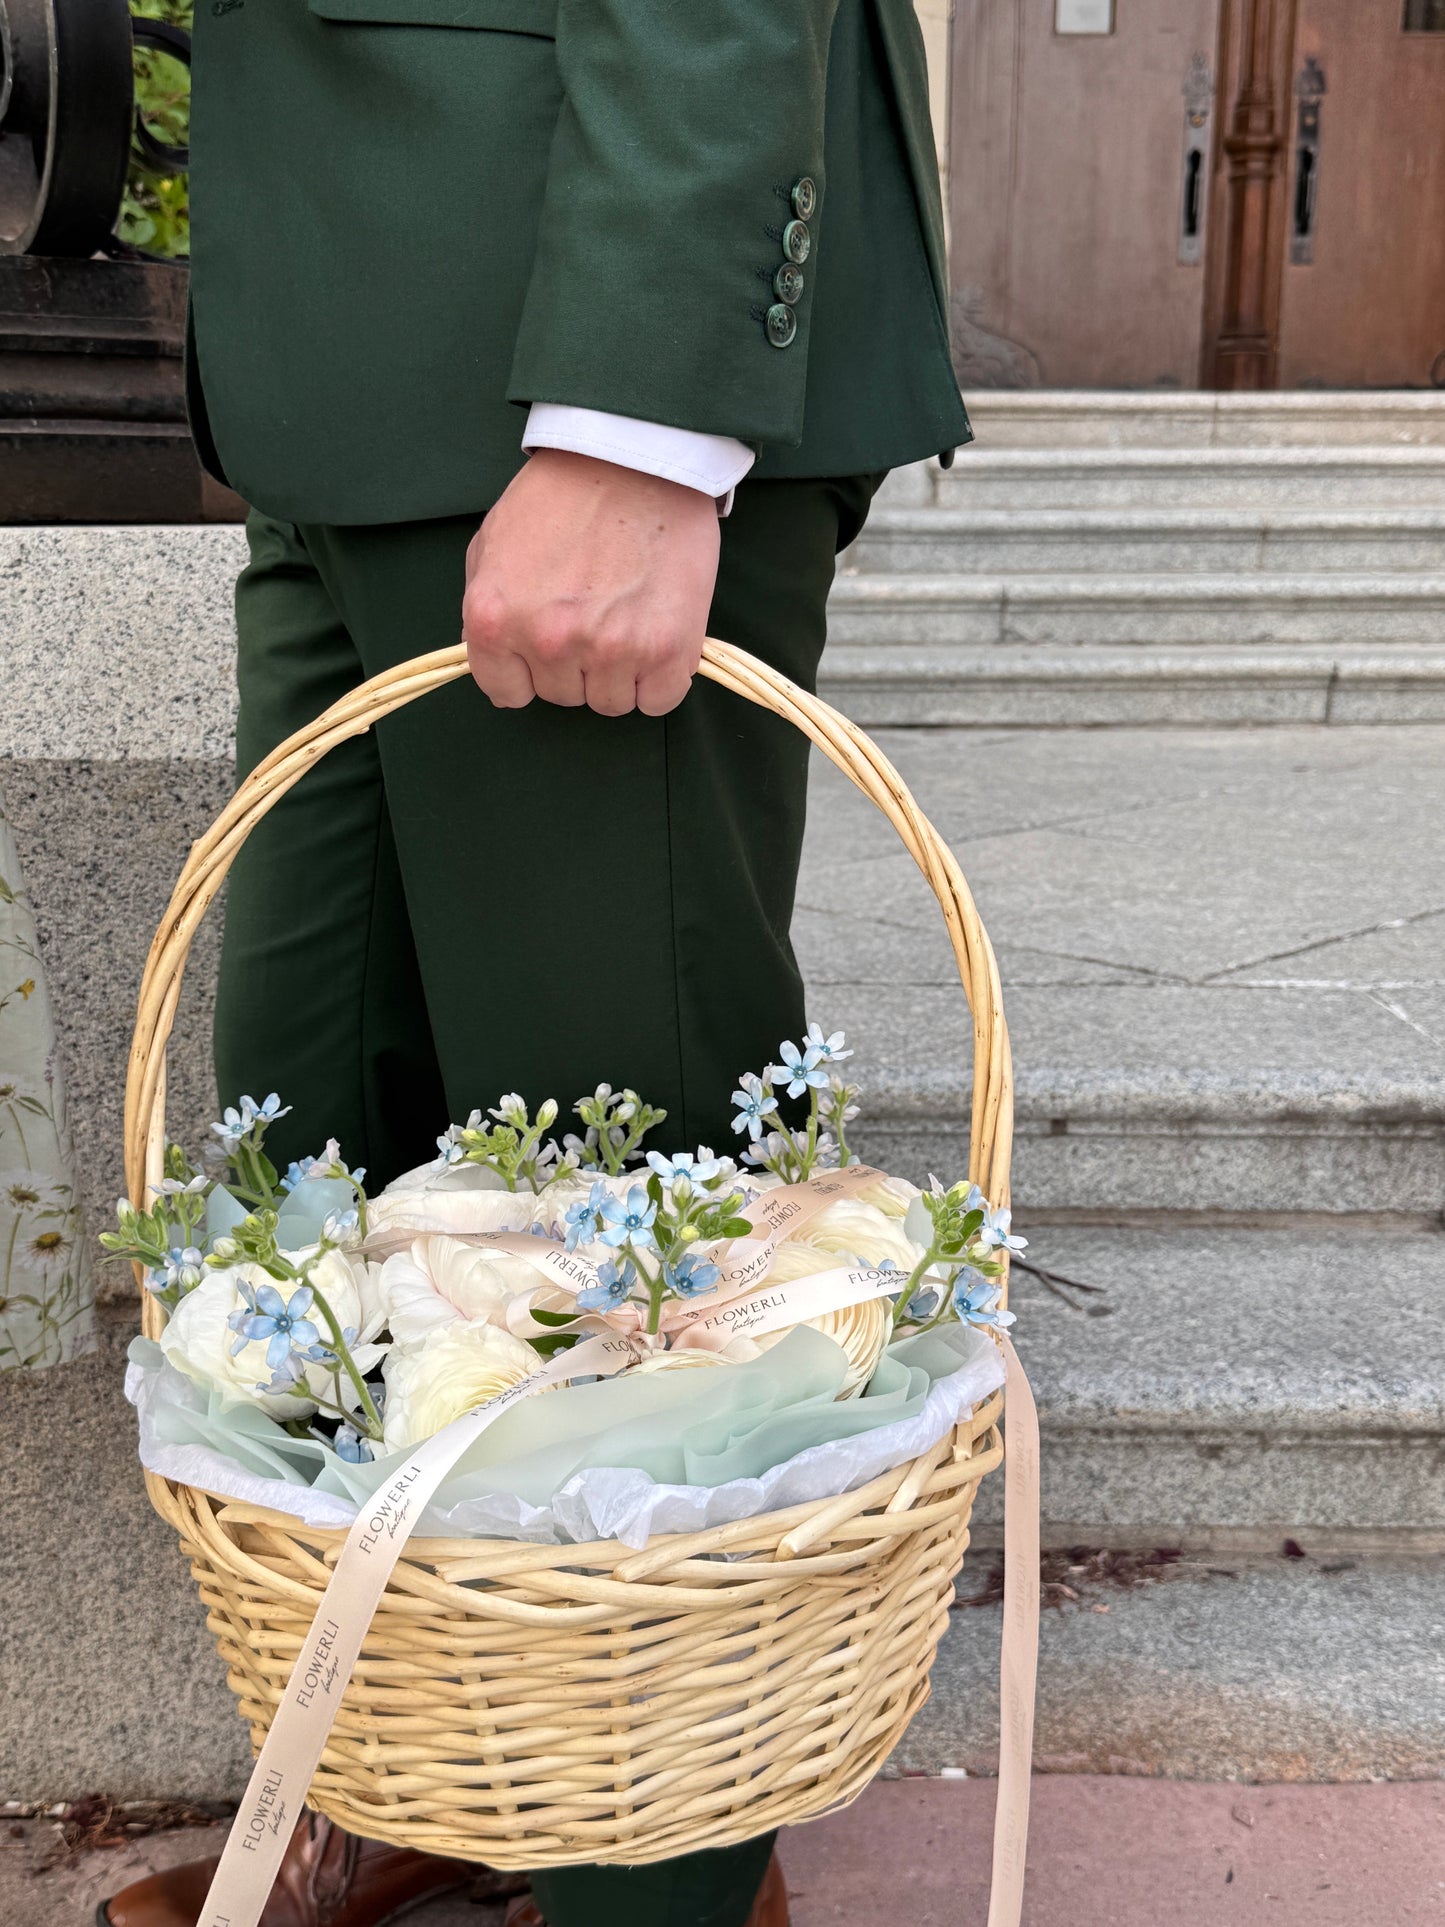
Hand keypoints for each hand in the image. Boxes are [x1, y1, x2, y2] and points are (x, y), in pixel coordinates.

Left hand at [462, 449, 721, 715]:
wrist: (637, 456)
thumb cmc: (565, 493)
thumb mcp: (493, 542)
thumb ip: (486, 608)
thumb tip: (497, 660)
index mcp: (494, 619)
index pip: (506, 692)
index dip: (529, 670)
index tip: (547, 647)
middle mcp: (548, 641)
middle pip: (562, 696)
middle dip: (576, 664)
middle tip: (595, 611)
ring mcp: (610, 650)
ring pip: (610, 703)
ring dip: (619, 672)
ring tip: (627, 615)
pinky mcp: (666, 651)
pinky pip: (658, 701)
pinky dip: (659, 678)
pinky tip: (657, 634)